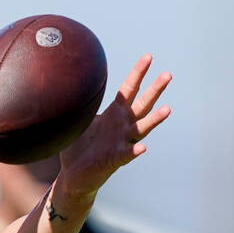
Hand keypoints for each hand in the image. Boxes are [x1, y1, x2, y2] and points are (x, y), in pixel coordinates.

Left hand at [57, 54, 171, 198]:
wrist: (75, 175)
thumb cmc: (78, 146)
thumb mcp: (77, 121)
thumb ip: (78, 104)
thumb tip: (66, 82)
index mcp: (114, 113)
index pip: (129, 89)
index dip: (138, 73)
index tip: (148, 57)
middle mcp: (122, 126)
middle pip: (142, 104)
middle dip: (154, 90)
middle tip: (168, 74)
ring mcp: (122, 142)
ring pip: (141, 128)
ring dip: (154, 120)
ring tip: (167, 109)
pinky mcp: (115, 159)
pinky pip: (127, 154)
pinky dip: (135, 150)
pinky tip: (142, 147)